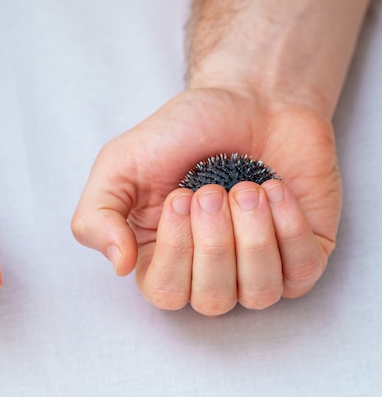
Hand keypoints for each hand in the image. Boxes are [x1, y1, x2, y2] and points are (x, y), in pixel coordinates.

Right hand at [71, 89, 341, 315]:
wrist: (247, 98)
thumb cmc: (183, 133)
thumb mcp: (120, 164)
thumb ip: (97, 216)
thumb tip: (119, 265)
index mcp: (160, 257)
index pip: (165, 292)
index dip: (175, 249)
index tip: (179, 196)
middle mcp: (208, 271)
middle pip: (211, 300)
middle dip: (213, 240)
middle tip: (210, 190)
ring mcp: (257, 267)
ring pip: (258, 294)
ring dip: (252, 236)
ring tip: (246, 189)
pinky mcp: (301, 254)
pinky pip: (301, 272)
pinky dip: (288, 229)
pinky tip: (274, 190)